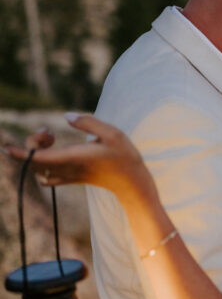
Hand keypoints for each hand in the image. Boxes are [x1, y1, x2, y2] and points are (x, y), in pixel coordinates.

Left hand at [3, 114, 150, 203]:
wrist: (132, 182)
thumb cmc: (124, 156)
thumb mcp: (113, 133)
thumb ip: (88, 122)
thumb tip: (66, 116)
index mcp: (74, 157)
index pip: (38, 158)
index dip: (20, 152)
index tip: (6, 146)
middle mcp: (67, 169)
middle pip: (34, 162)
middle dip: (32, 144)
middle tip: (48, 131)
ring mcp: (68, 176)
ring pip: (38, 170)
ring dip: (36, 154)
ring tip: (51, 139)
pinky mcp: (71, 179)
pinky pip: (45, 177)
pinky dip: (40, 165)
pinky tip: (53, 153)